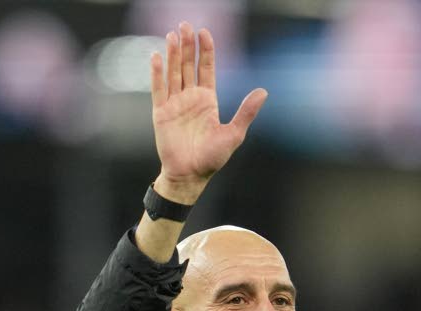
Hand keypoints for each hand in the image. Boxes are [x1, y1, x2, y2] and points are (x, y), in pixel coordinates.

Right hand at [149, 22, 267, 203]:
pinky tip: (157, 56)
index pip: (206, 69)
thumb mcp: (234, 133)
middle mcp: (190, 98)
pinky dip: (157, 73)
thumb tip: (264, 91)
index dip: (206, 51)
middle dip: (187, 46)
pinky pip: (158, 89)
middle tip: (185, 25)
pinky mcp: (160, 112)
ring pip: (173, 73)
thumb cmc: (212, 158)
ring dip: (173, 54)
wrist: (190, 175)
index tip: (205, 32)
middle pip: (188, 66)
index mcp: (208, 100)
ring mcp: (175, 104)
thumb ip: (246, 112)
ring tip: (173, 35)